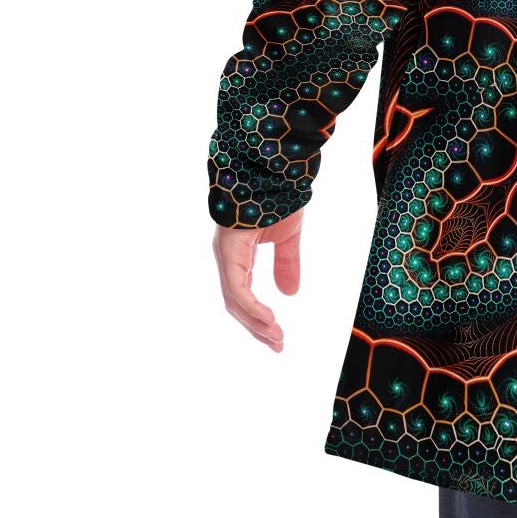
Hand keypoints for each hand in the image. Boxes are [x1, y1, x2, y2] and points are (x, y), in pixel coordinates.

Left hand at [212, 209, 303, 351]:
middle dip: (257, 326)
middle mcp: (228, 258)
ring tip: (275, 338)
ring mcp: (226, 255)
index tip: (277, 335)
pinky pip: (237, 287)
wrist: (274, 173)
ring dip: (255, 322)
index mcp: (238, 254)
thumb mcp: (287, 237)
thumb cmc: (279, 199)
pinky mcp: (229, 251)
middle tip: (277, 344)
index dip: (258, 317)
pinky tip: (268, 319)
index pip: (243, 295)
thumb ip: (286, 264)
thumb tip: (290, 293)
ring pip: (235, 299)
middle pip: (237, 303)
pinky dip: (251, 306)